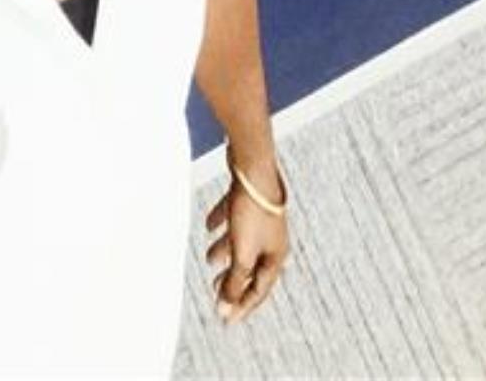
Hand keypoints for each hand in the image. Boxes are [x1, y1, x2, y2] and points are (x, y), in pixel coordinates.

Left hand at [204, 160, 288, 323]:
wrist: (254, 166)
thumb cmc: (252, 210)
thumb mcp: (242, 253)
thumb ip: (234, 282)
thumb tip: (225, 311)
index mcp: (275, 256)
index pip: (260, 289)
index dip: (242, 305)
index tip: (227, 319)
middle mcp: (272, 239)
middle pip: (251, 266)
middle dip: (233, 280)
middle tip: (216, 291)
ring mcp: (262, 218)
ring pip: (242, 242)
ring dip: (226, 253)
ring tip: (209, 259)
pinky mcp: (250, 200)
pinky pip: (235, 217)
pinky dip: (223, 224)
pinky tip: (209, 224)